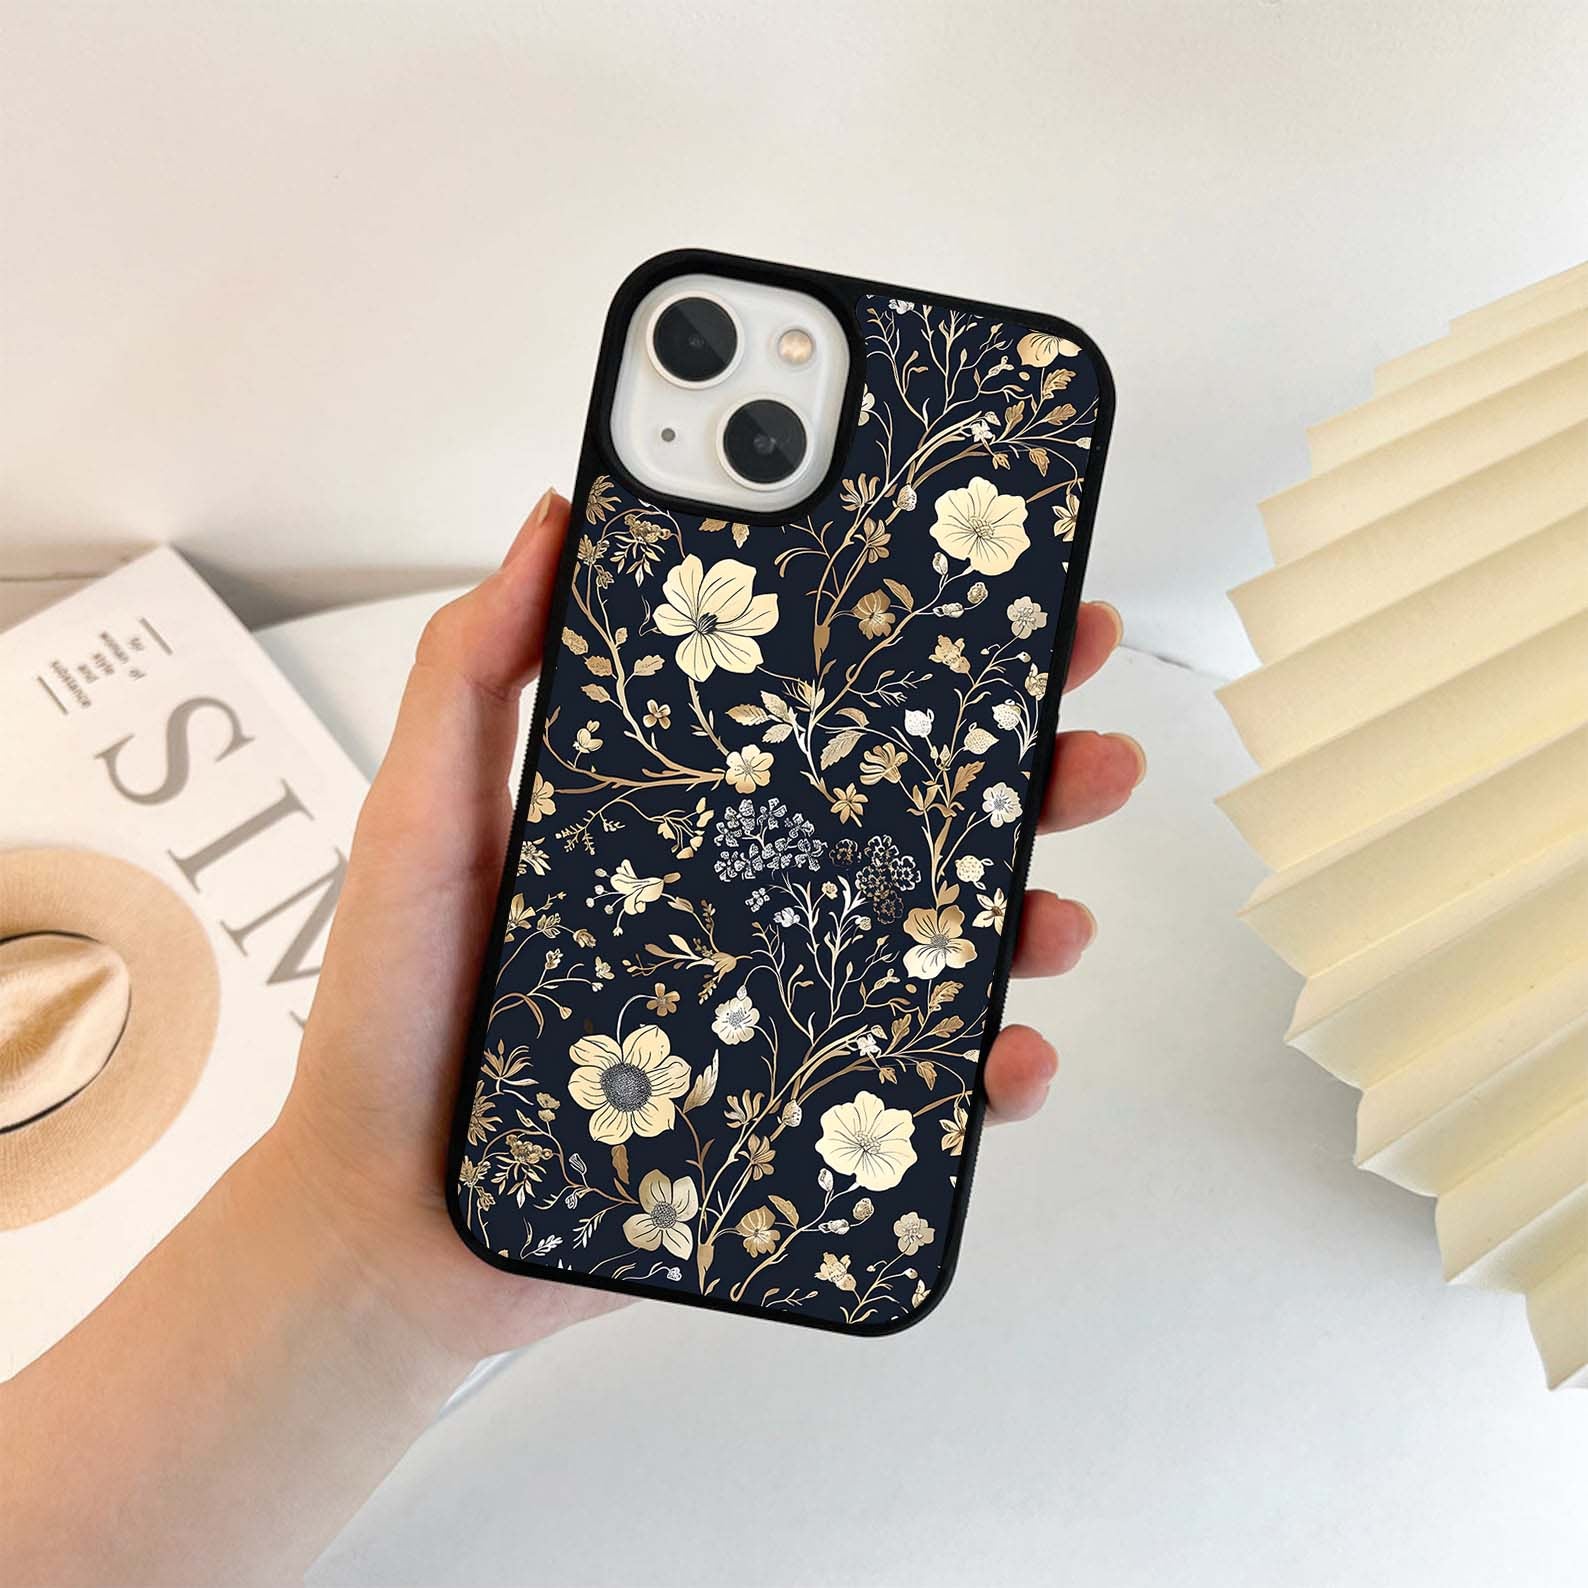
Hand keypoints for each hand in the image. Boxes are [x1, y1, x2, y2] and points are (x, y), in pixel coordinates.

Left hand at [271, 489, 1143, 1361]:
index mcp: (687, 814)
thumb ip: (473, 669)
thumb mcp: (427, 815)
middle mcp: (753, 897)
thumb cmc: (402, 1012)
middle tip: (1080, 725)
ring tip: (1058, 907)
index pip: (818, 715)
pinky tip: (1010, 1057)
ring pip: (940, 944)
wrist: (394, 1215)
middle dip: (1017, 765)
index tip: (989, 587)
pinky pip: (918, 1090)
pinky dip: (984, 1077)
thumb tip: (555, 516)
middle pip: (911, 815)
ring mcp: (781, 1000)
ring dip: (1027, 914)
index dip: (909, 652)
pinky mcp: (792, 1108)